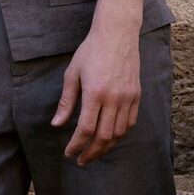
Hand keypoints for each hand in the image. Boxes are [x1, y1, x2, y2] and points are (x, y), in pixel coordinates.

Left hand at [50, 22, 140, 165]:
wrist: (117, 33)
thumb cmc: (91, 51)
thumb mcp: (72, 74)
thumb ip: (66, 102)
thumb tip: (57, 124)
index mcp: (95, 93)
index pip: (86, 129)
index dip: (77, 145)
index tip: (69, 153)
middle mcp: (114, 98)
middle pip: (104, 137)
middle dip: (91, 153)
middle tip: (81, 160)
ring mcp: (128, 97)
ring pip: (119, 133)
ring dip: (106, 147)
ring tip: (95, 152)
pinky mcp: (136, 95)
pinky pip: (130, 122)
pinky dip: (120, 135)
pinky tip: (110, 138)